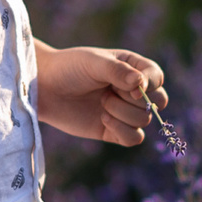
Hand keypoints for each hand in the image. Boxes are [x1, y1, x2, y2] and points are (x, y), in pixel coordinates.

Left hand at [35, 45, 166, 145]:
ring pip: (145, 121)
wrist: (44, 88)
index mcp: (132, 68)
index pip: (157, 77)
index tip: (131, 84)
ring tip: (102, 102)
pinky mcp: (113, 131)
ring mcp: (123, 112)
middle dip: (137, 100)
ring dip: (123, 113)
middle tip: (111, 92)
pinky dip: (122, 131)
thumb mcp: (93, 62)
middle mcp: (132, 91)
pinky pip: (134, 139)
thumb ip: (118, 71)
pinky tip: (103, 118)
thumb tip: (141, 85)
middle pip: (157, 102)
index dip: (150, 83)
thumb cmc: (69, 68)